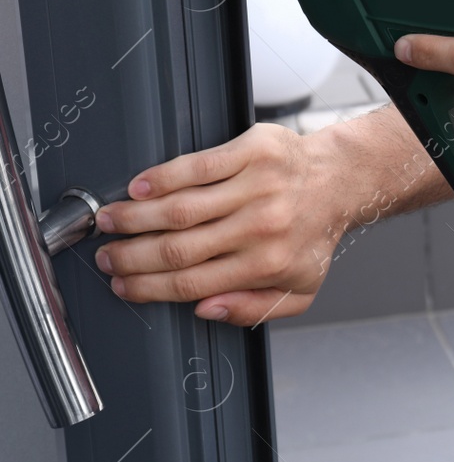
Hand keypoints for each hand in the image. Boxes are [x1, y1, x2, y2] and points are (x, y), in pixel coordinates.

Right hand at [93, 122, 350, 325]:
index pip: (192, 282)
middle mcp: (262, 226)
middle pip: (178, 248)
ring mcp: (257, 187)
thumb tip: (205, 309)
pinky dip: (160, 178)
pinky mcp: (253, 152)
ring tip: (110, 222)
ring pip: (179, 207)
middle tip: (107, 257)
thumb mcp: (298, 288)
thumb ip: (253, 308)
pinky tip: (137, 188)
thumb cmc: (312, 236)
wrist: (338, 181)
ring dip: (135, 217)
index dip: (149, 287)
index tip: (123, 286)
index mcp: (269, 263)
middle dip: (131, 256)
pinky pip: (196, 166)